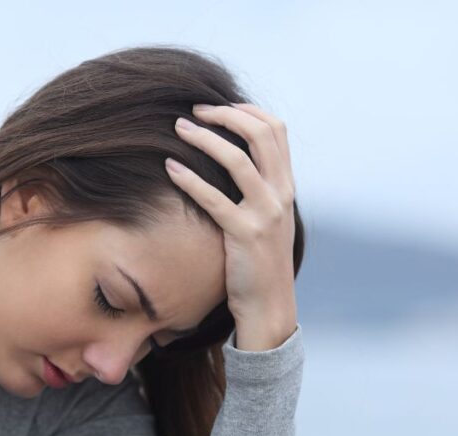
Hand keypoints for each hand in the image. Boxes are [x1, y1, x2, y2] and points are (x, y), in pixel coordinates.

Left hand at [165, 102, 297, 333]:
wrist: (269, 306)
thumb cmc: (260, 264)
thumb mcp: (269, 221)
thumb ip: (259, 192)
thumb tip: (236, 164)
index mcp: (287, 187)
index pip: (276, 130)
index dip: (247, 110)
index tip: (219, 106)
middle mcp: (281, 195)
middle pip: (261, 134)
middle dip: (225, 114)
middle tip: (194, 111)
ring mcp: (265, 214)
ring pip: (237, 160)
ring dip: (204, 138)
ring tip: (178, 129)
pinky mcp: (244, 235)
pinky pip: (214, 199)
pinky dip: (190, 178)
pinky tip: (169, 168)